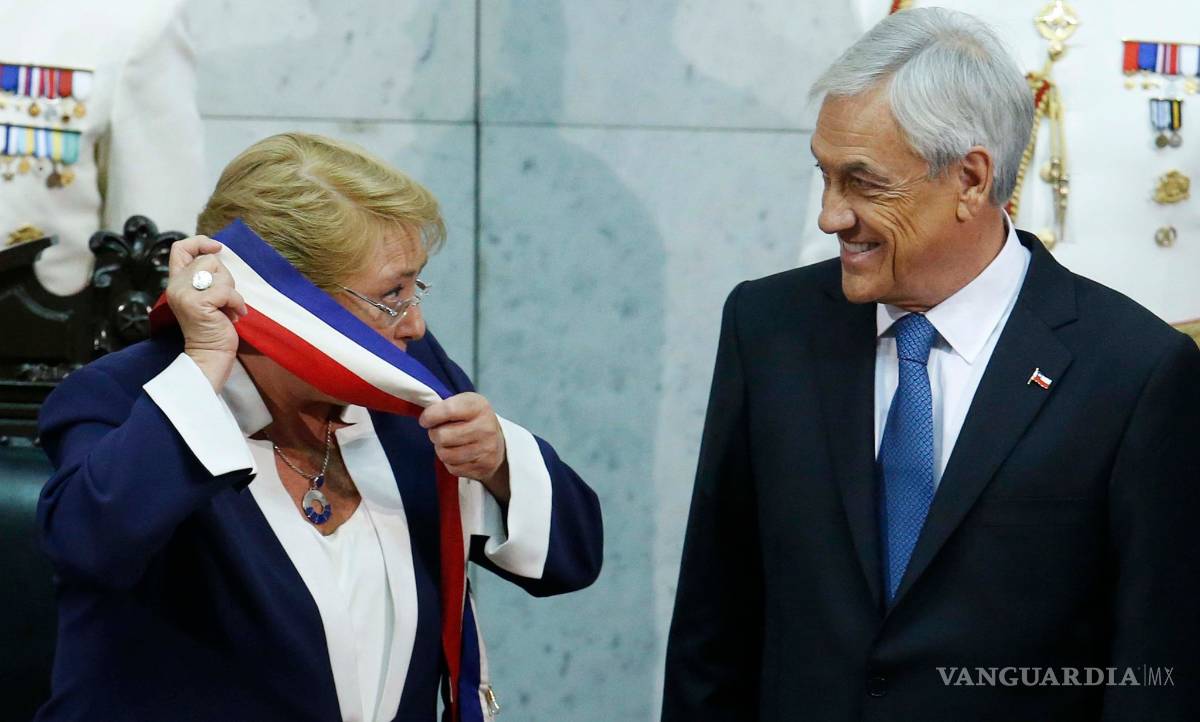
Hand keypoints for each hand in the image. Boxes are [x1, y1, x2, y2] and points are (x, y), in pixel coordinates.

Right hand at [166, 235, 247, 390]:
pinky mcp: (197, 303)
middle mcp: (176, 285)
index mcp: (177, 281)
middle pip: (209, 260)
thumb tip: (219, 255)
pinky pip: (226, 291)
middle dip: (225, 278)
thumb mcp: (207, 295)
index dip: (199, 242)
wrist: (210, 354)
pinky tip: (233, 316)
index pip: (179, 248)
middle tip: (224, 300)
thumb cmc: (214, 326)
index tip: (217, 249)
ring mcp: (185, 294)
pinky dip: (236, 303)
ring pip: (220, 274)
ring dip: (231, 293)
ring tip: (226, 310)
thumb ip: (206, 277)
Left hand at [419, 392, 509, 502]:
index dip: (430, 416)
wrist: (498, 443)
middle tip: (440, 432)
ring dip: (441, 449)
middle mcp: (485, 428)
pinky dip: (449, 462)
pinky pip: (452, 468)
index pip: (449, 410)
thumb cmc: (474, 420)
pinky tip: (457, 454)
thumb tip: (425, 419)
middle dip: (435, 434)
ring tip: (448, 443)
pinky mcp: (482, 468)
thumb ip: (445, 406)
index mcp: (479, 407)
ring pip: (445, 454)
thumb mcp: (465, 404)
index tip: (425, 420)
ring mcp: (485, 450)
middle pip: (442, 436)